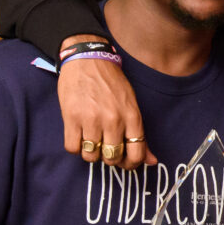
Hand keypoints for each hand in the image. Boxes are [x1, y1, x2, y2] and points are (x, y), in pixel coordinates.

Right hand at [58, 35, 155, 168]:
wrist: (88, 60)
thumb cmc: (112, 83)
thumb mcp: (132, 105)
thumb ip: (139, 134)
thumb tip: (152, 161)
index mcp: (132, 117)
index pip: (137, 154)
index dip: (131, 164)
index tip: (126, 162)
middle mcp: (113, 120)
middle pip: (113, 158)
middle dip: (110, 158)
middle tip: (107, 149)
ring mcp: (91, 120)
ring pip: (91, 156)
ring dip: (91, 153)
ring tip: (92, 140)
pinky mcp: (71, 118)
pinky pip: (72, 148)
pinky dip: (75, 147)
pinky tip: (79, 137)